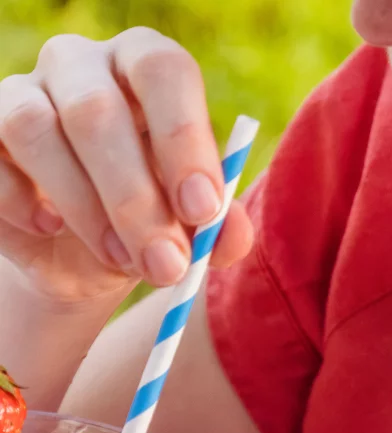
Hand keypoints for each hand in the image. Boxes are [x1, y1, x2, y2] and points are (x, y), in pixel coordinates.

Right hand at [0, 27, 252, 304]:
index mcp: (146, 71)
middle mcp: (82, 67)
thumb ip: (218, 227)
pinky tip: (50, 229)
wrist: (91, 249)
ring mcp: (23, 93)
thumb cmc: (155, 220)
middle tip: (167, 264)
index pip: (164, 73)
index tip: (202, 210)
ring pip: (36, 131)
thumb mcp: (194, 227)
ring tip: (120, 259)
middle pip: (97, 111)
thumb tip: (227, 236)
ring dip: (85, 210)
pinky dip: (22, 204)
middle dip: (136, 201)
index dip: (184, 139)